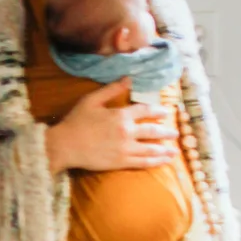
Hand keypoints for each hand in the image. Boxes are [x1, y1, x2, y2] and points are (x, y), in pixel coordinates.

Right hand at [44, 81, 176, 174]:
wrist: (65, 145)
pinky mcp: (121, 162)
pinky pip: (143, 162)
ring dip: (165, 150)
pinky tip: (163, 162)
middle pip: (153, 131)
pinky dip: (155, 162)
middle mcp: (127, 132)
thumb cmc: (76, 121)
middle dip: (166, 132)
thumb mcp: (92, 100)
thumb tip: (129, 78)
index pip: (145, 110)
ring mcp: (125, 149)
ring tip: (174, 151)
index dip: (158, 110)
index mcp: (121, 115)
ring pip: (151, 149)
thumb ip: (112, 89)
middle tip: (175, 133)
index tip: (166, 112)